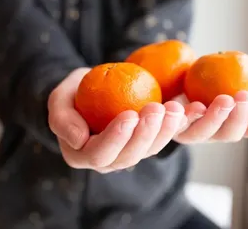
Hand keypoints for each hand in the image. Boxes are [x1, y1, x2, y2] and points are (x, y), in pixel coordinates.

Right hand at [48, 68, 185, 172]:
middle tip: (156, 109)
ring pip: (151, 149)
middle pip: (130, 156)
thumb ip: (61, 118)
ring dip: (165, 130)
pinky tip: (188, 110)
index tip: (129, 115)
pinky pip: (163, 137)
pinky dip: (176, 125)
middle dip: (146, 134)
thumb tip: (78, 139)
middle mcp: (108, 160)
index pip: (99, 153)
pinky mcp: (148, 141)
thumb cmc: (74, 92)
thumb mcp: (59, 99)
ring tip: (174, 108)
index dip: (116, 138)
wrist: (94, 88)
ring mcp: (130, 152)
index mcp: (82, 154)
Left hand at [173, 81, 247, 143]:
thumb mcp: (224, 75)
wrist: (166, 78)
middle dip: (238, 117)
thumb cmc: (200, 76)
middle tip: (245, 96)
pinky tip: (192, 105)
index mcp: (228, 123)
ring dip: (214, 117)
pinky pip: (177, 124)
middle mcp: (210, 133)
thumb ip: (245, 81)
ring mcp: (189, 133)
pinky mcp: (169, 128)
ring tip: (224, 99)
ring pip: (202, 132)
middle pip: (228, 134)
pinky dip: (185, 115)